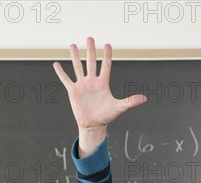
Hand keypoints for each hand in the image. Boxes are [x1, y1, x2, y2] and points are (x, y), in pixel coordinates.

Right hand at [53, 37, 146, 155]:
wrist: (93, 126)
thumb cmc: (106, 117)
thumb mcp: (119, 108)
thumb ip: (131, 102)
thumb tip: (145, 99)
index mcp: (103, 83)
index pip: (105, 66)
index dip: (106, 56)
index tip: (107, 45)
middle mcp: (92, 82)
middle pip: (91, 62)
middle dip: (90, 50)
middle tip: (89, 38)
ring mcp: (82, 86)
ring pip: (78, 67)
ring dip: (75, 56)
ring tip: (72, 45)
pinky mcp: (73, 92)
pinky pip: (66, 79)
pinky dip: (61, 72)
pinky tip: (56, 64)